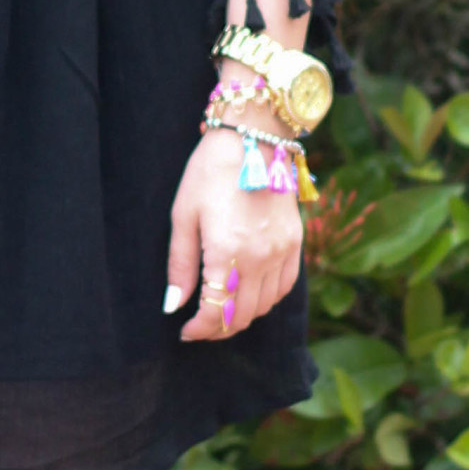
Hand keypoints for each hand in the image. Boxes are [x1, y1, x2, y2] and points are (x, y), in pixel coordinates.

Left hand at [165, 128, 303, 341]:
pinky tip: (249, 295)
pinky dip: (267, 299)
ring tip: (222, 311)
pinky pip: (285, 286)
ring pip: (265, 306)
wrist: (253, 138)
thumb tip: (173, 306)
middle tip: (200, 326)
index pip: (216, 312)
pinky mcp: (295, 242)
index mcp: (227, 251)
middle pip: (242, 315)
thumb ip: (181, 265)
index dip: (199, 329)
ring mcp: (282, 251)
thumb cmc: (210, 173)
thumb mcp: (184, 216)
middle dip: (218, 328)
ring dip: (242, 317)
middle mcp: (260, 257)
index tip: (186, 331)